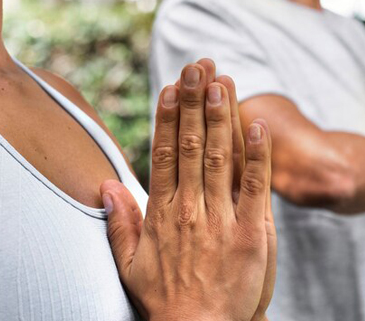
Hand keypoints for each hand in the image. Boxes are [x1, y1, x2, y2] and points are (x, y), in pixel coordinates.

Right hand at [101, 61, 275, 320]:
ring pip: (221, 157)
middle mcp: (189, 208)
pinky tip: (258, 125)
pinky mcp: (250, 233)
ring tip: (222, 81)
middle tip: (197, 67)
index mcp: (161, 213)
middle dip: (195, 102)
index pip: (164, 153)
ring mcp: (220, 219)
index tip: (171, 87)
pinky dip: (257, 155)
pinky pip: (254, 187)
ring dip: (221, 116)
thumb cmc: (165, 301)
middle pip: (193, 145)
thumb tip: (106, 184)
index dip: (168, 117)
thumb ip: (119, 223)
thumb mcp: (130, 265)